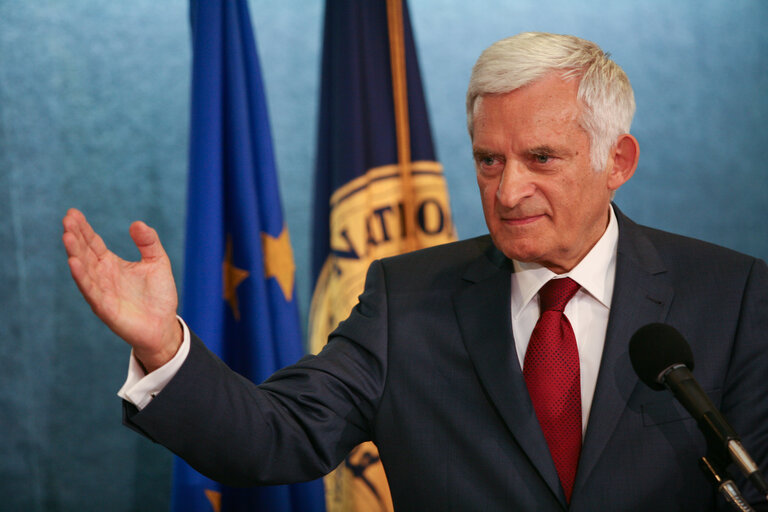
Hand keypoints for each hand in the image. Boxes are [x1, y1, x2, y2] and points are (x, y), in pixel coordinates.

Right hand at [62, 208, 181, 371]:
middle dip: (75, 236)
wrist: (164, 325)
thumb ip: (148, 242)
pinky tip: (73, 263)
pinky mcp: (105, 307)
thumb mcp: (158, 261)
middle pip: (85, 253)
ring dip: (75, 253)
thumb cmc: (158, 295)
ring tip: (67, 236)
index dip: (83, 228)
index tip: (73, 213)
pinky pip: (91, 291)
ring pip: (84, 270)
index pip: (93, 243)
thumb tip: (137, 223)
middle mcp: (102, 276)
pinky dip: (82, 277)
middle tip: (67, 219)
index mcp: (111, 264)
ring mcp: (101, 291)